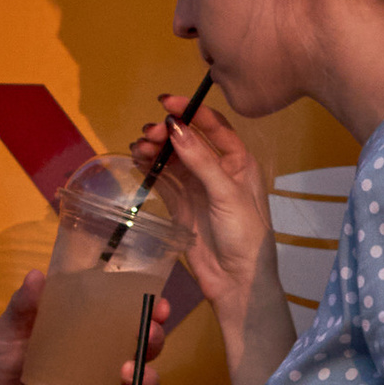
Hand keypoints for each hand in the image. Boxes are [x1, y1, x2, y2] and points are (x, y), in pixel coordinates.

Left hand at [0, 270, 165, 384]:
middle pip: (144, 349)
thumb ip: (23, 307)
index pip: (128, 317)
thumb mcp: (9, 330)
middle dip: (155, 340)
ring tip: (129, 372)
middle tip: (149, 333)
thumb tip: (36, 276)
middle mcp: (103, 359)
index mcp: (90, 331)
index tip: (159, 304)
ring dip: (146, 378)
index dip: (150, 310)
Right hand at [128, 96, 271, 314]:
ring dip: (156, 149)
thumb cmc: (245, 236)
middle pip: (188, 140)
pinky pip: (163, 180)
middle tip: (148, 133)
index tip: (167, 102)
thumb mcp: (227, 194)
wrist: (237, 281)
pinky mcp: (182, 205)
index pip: (213, 126)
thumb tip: (175, 128)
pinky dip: (150, 168)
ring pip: (173, 159)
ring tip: (139, 147)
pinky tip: (138, 160)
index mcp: (239, 162)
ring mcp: (198, 188)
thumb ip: (201, 160)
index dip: (191, 110)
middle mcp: (218, 170)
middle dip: (167, 132)